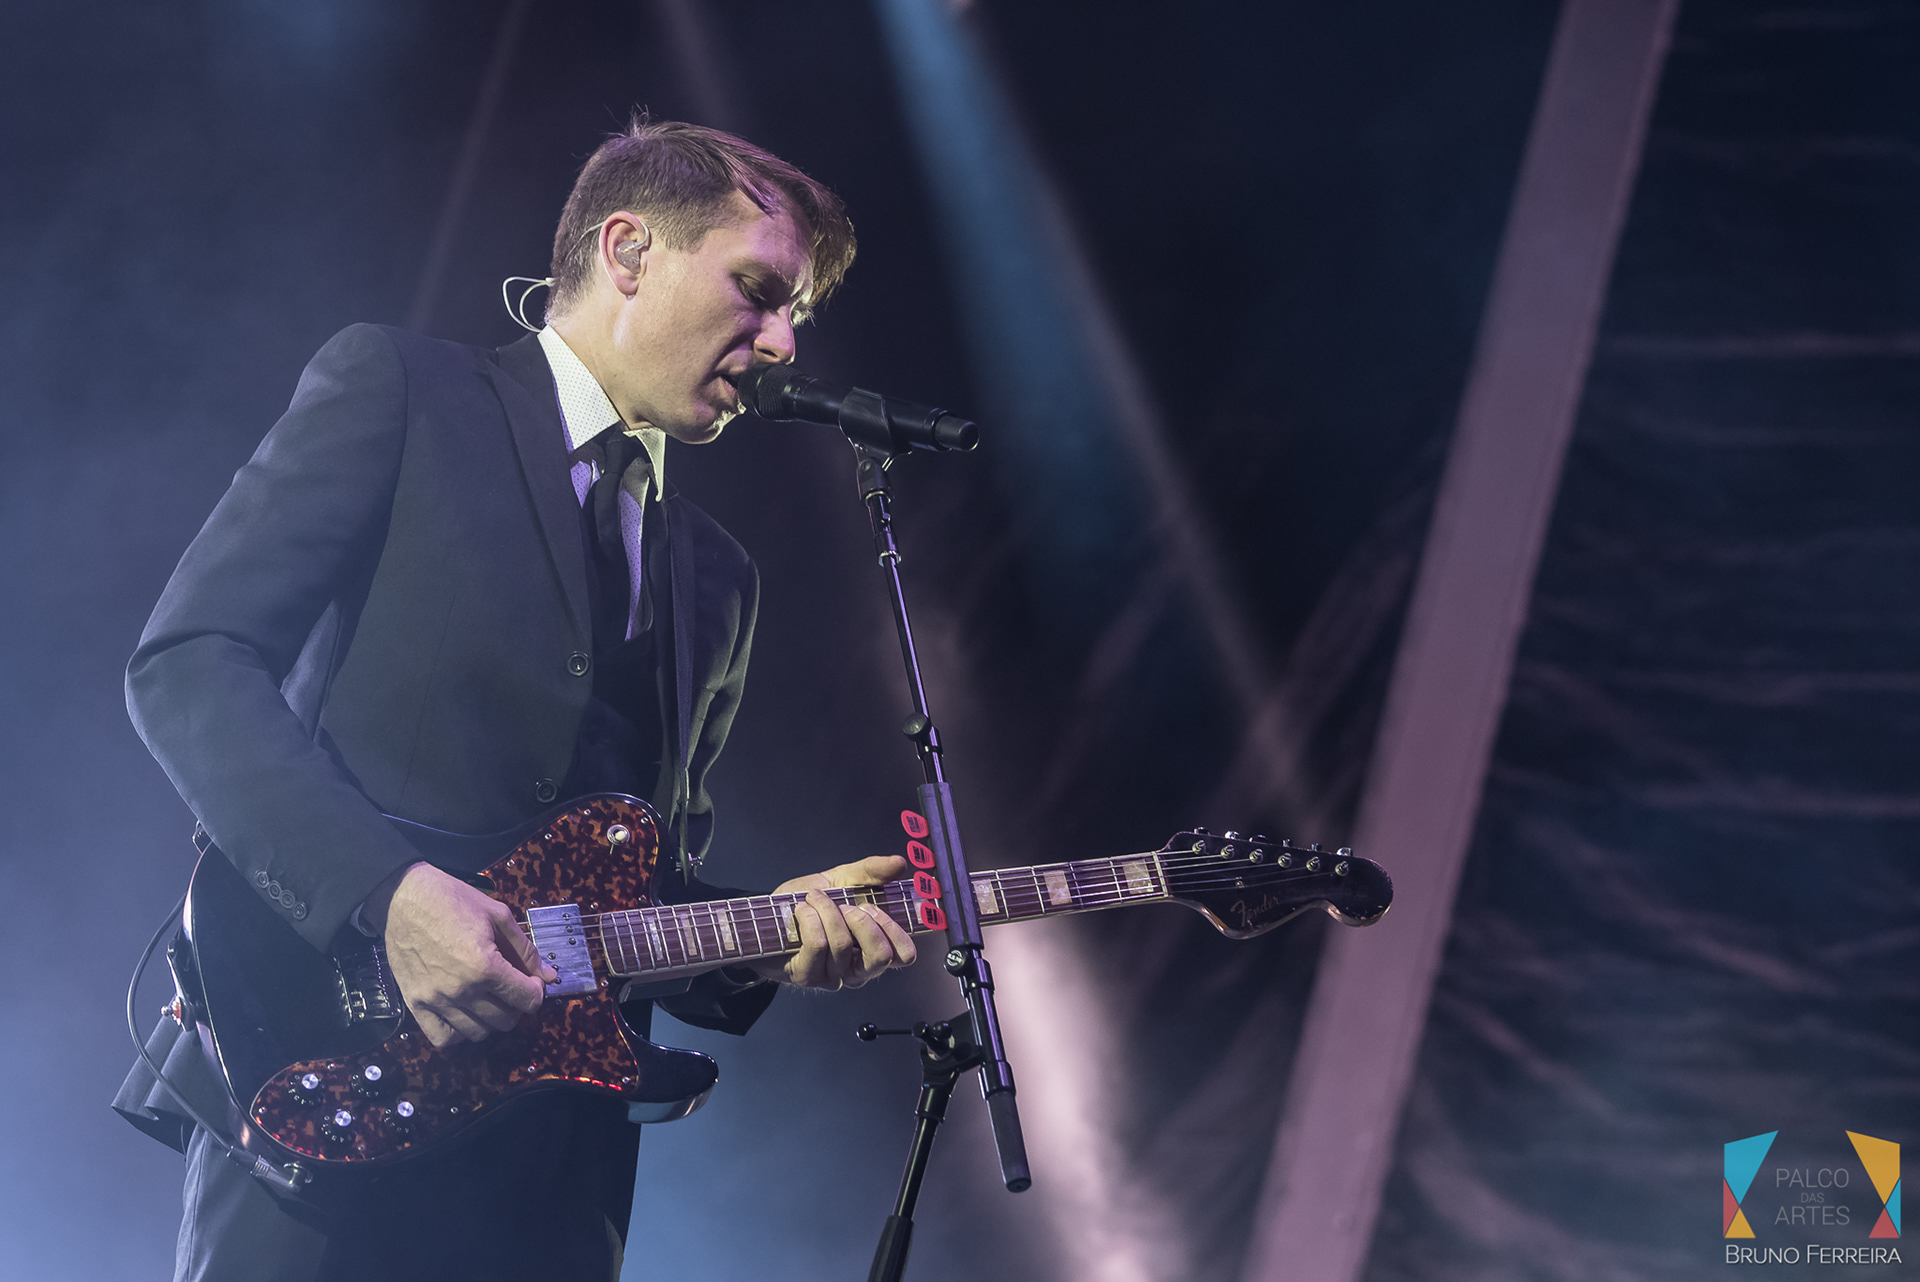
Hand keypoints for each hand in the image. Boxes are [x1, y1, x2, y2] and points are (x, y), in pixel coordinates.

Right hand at [363, 862, 559, 1047]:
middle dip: (516, 1006)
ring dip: (490, 1020)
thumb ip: (525, 950)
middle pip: (505, 1021)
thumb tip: (549, 975)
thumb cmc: (451, 900)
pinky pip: (443, 1037)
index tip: (531, 981)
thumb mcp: (497, 915)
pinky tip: (463, 1013)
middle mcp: (461, 990)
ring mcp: (436, 1000)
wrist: (403, 898)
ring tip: (488, 998)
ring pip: (477, 1033)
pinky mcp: (415, 1004)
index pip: (527, 1000)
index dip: (536, 992)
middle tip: (510, 988)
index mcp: (485, 966)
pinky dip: (458, 1032)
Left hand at [747, 856, 917, 989]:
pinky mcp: (807, 976)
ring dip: (827, 910)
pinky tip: (801, 909)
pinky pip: (818, 944)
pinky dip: (810, 917)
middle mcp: (856, 970)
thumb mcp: (841, 880)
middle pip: (880, 956)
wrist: (766, 916)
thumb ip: (871, 872)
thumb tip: (900, 863)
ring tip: (814, 898)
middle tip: (845, 905)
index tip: (873, 907)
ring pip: (843, 944)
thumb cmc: (807, 902)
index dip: (895, 930)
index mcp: (872, 949)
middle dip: (863, 921)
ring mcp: (832, 976)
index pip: (904, 956)